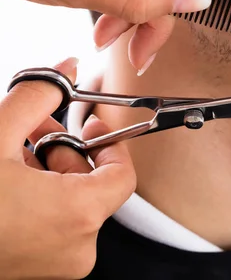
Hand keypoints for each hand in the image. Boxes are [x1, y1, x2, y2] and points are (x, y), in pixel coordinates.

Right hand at [0, 58, 135, 278]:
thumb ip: (37, 97)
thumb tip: (65, 68)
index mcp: (77, 215)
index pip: (122, 175)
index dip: (110, 144)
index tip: (91, 125)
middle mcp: (74, 247)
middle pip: (92, 186)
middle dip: (65, 150)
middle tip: (35, 128)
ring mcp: (54, 263)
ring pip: (70, 204)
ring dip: (46, 170)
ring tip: (12, 151)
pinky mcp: (33, 269)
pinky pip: (52, 224)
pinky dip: (38, 197)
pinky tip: (7, 179)